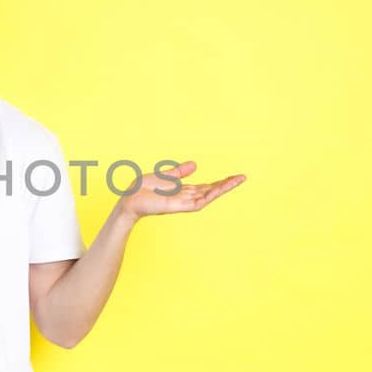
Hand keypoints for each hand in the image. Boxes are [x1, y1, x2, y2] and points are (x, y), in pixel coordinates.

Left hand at [115, 161, 244, 220]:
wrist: (129, 200)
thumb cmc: (142, 190)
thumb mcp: (164, 176)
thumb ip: (179, 172)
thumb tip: (195, 164)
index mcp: (183, 191)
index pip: (206, 187)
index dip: (220, 182)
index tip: (234, 176)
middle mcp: (185, 198)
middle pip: (211, 191)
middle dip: (226, 185)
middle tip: (242, 177)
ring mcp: (183, 203)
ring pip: (208, 196)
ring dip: (222, 188)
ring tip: (236, 180)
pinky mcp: (178, 206)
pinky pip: (198, 201)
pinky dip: (209, 195)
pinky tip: (219, 188)